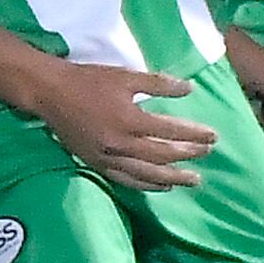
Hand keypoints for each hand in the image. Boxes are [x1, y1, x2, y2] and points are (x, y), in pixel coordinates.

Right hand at [27, 58, 216, 190]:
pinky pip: (126, 180)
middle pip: (162, 155)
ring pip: (146, 174)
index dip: (194, 134)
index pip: (170, 131)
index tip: (213, 136)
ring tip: (193, 180)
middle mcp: (120, 144)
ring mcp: (108, 158)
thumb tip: (189, 89)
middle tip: (208, 154)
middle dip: (188, 155)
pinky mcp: (97, 164)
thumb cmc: (89, 80)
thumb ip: (158, 84)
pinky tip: (162, 187)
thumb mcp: (125, 75)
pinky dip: (146, 186)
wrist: (50, 92)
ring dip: (173, 178)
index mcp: (129, 119)